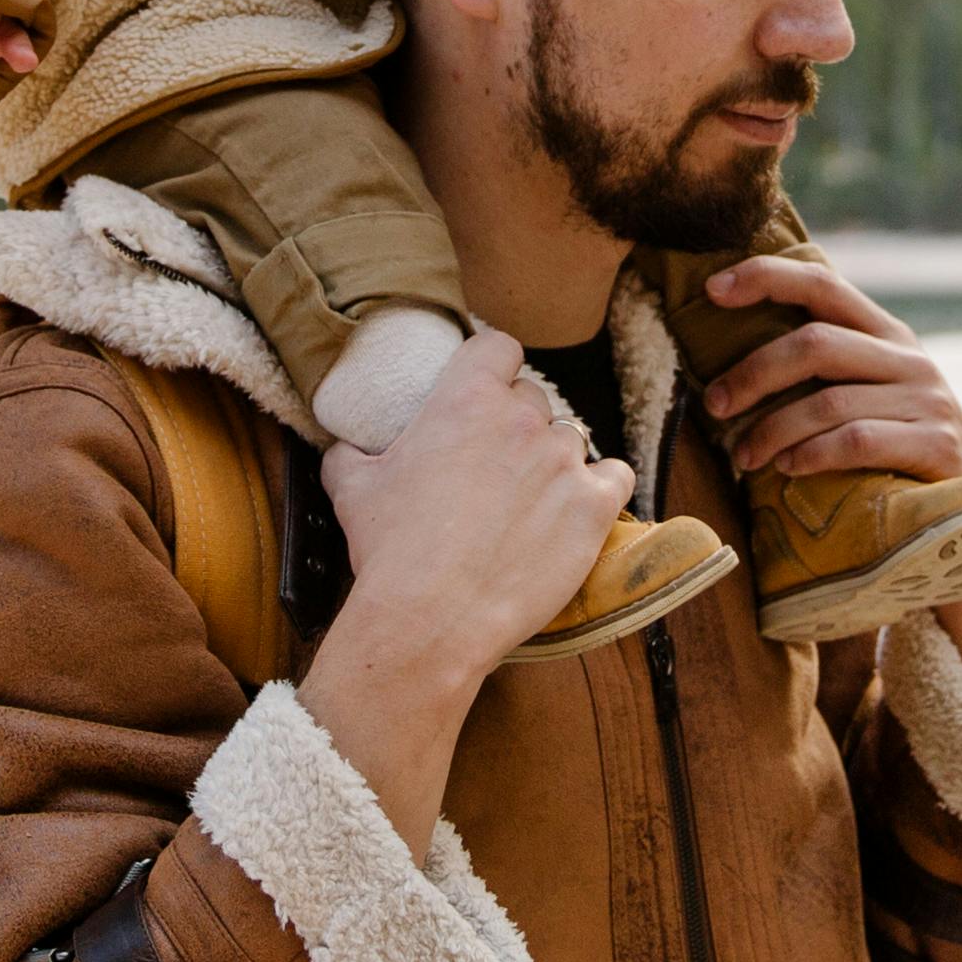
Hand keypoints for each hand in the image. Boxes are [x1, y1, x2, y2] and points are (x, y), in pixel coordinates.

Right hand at [299, 330, 629, 838]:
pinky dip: (602, 487)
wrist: (433, 615)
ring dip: (553, 460)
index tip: (488, 385)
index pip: (499, 346)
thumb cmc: (391, 550)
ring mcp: (563, 460)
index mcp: (465, 398)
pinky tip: (580, 506)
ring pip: (570, 438)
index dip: (494, 365)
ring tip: (529, 499)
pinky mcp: (594, 505)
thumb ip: (350, 454)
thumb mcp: (350, 488)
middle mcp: (522, 419)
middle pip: (534, 398)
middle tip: (495, 463)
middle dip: (517, 424)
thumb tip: (344, 447)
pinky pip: (616, 476)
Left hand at [693, 257, 961, 490]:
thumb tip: (733, 368)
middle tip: (714, 405)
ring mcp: (926, 401)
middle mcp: (909, 358)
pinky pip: (857, 441)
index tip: (712, 290)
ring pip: (828, 400)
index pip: (822, 283)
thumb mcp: (873, 397)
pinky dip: (812, 454)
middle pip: (815, 343)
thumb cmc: (902, 454)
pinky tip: (788, 470)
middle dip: (753, 372)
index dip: (766, 278)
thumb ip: (827, 373)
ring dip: (771, 429)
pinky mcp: (936, 445)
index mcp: (886, 335)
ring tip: (742, 457)